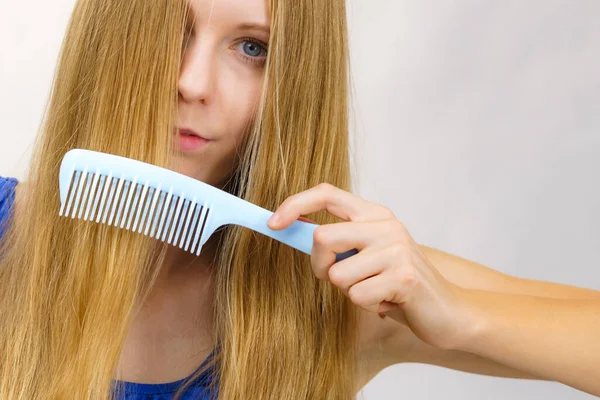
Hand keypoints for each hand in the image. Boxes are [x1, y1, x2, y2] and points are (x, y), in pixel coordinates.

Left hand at [267, 183, 471, 349]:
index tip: (273, 224)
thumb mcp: (367, 254)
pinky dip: (367, 307)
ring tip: (376, 291)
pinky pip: (357, 296)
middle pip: (322, 238)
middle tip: (343, 279)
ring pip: (337, 275)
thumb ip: (339, 240)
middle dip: (320, 268)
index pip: (327, 193)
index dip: (295, 204)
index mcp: (375, 214)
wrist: (448, 311)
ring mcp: (397, 248)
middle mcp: (386, 224)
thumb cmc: (397, 284)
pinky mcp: (404, 276)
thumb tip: (291, 228)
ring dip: (350, 292)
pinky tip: (389, 303)